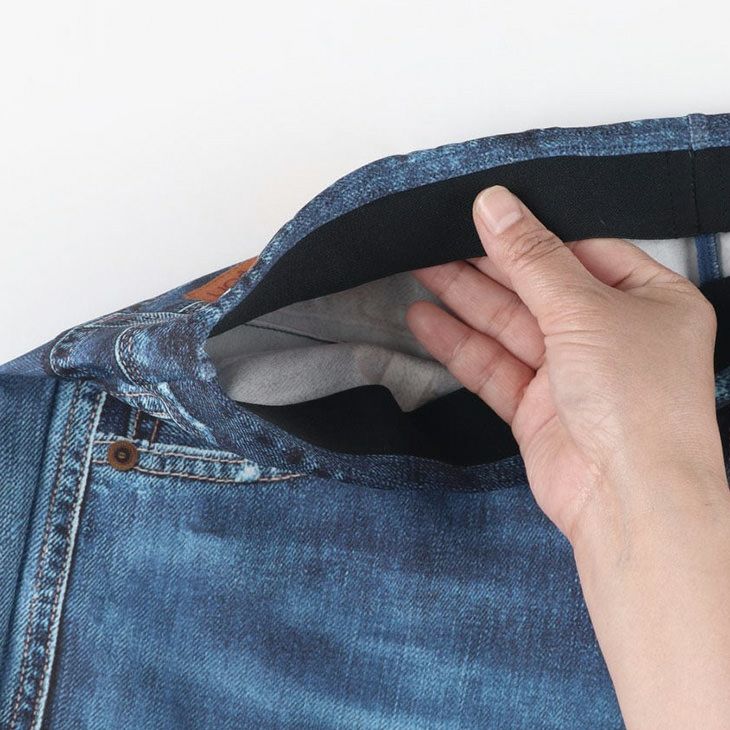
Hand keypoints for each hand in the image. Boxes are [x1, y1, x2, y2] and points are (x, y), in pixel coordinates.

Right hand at [405, 185, 728, 545]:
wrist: (629, 500)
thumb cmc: (635, 399)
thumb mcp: (584, 308)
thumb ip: (532, 257)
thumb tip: (494, 203)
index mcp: (648, 299)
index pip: (581, 250)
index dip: (530, 232)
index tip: (481, 209)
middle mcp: (611, 334)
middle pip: (538, 287)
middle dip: (487, 264)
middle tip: (436, 236)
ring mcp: (571, 373)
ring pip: (509, 325)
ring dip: (465, 299)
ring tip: (419, 267)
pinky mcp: (537, 407)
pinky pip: (493, 365)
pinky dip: (459, 344)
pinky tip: (425, 319)